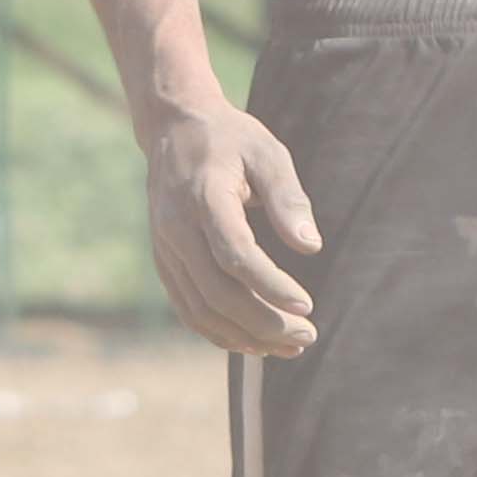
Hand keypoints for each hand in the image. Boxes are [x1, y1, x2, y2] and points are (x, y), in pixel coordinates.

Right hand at [140, 104, 322, 356]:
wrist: (174, 130)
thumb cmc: (231, 141)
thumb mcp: (267, 154)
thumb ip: (288, 199)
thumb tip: (311, 247)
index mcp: (203, 197)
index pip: (235, 254)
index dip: (271, 286)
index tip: (307, 306)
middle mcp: (176, 228)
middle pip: (218, 292)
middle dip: (264, 322)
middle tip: (308, 335)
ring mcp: (165, 249)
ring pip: (201, 310)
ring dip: (246, 337)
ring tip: (290, 346)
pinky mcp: (164, 262)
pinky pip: (189, 309)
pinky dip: (220, 333)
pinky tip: (256, 343)